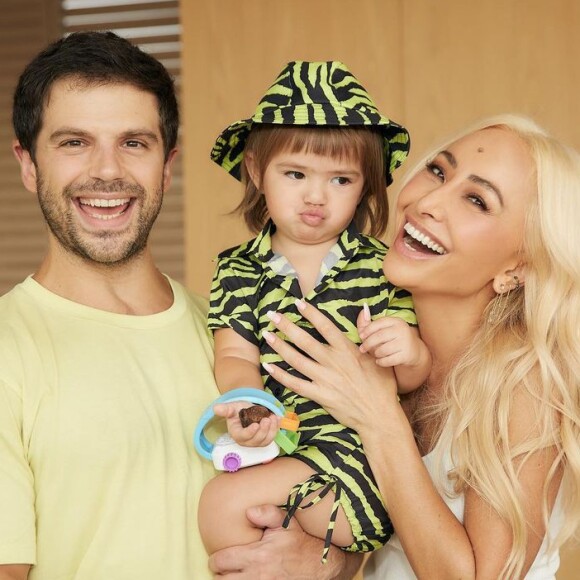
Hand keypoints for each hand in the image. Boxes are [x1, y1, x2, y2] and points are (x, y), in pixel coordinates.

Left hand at [208, 504, 351, 578]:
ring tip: (234, 577)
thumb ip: (267, 513)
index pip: (221, 561)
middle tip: (225, 570)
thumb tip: (249, 512)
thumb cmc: (303, 545)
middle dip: (221, 575)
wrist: (323, 567)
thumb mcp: (287, 524)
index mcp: (257, 555)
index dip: (216, 560)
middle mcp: (256, 576)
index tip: (220, 559)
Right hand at [213, 401, 279, 446]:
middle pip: (256, 440)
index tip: (256, 425)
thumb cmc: (238, 410)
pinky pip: (272, 437)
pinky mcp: (264, 439)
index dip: (250, 433)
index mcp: (236, 434)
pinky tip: (277, 418)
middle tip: (267, 419)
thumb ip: (225, 409)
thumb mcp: (232, 407)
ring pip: (265, 441)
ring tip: (273, 417)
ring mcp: (256, 441)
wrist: (248, 410)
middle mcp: (246, 441)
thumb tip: (215, 408)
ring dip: (271, 430)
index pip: (243, 437)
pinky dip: (276, 429)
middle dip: (263, 431)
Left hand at [262, 300, 397, 434]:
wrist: (379, 415)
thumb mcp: (377, 355)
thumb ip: (367, 331)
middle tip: (273, 315)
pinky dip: (281, 375)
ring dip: (279, 346)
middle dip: (287, 326)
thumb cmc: (381, 385)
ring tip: (267, 334)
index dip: (311, 313)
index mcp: (347, 350)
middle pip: (305, 340)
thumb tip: (363, 308)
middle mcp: (334, 362)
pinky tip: (269, 366)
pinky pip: (296, 384)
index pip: (325, 327)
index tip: (297, 302)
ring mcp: (325, 379)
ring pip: (296, 360)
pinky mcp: (320, 396)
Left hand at [357, 308, 423, 367]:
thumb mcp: (381, 329)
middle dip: (368, 343)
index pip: (378, 323)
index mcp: (395, 321)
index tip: (361, 336)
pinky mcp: (406, 355)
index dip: (367, 330)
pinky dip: (381, 362)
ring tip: (375, 354)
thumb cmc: (392, 339)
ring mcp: (405, 342)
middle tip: (362, 349)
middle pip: (379, 336)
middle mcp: (402, 330)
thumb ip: (368, 321)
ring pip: (383, 350)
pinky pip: (388, 360)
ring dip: (375, 353)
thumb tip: (363, 307)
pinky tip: (379, 361)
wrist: (413, 352)